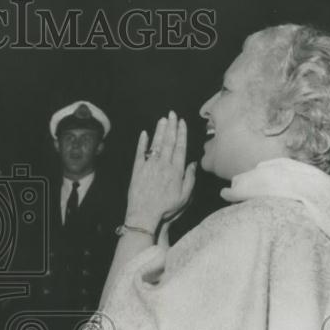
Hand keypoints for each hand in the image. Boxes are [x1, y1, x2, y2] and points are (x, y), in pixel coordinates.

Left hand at [125, 111, 195, 232]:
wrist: (144, 215)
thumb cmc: (166, 208)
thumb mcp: (185, 197)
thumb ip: (190, 178)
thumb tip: (192, 163)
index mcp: (176, 171)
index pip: (180, 147)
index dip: (181, 133)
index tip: (182, 122)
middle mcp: (163, 165)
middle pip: (168, 141)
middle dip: (171, 126)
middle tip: (172, 114)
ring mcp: (149, 166)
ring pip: (156, 144)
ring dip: (159, 130)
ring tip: (162, 119)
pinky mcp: (137, 170)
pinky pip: (140, 153)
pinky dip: (142, 142)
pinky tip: (144, 133)